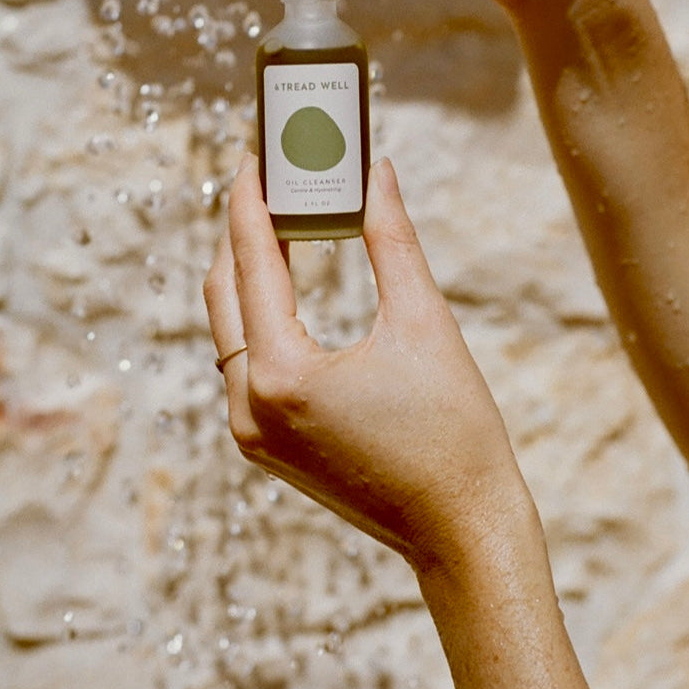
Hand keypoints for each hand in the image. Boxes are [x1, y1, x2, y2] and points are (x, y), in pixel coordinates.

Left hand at [203, 154, 531, 573]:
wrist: (464, 533)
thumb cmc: (455, 432)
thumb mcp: (424, 322)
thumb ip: (391, 238)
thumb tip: (376, 171)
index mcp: (282, 375)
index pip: (252, 262)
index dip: (251, 200)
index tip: (254, 154)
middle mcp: (249, 407)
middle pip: (224, 292)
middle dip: (241, 229)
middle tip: (265, 177)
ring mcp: (251, 432)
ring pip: (228, 328)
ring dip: (247, 271)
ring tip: (276, 217)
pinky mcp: (265, 445)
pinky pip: (244, 360)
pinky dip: (259, 314)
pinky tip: (284, 279)